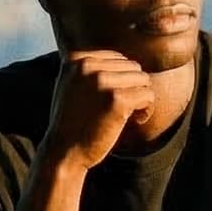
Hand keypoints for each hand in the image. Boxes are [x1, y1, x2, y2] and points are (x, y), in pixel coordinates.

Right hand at [39, 50, 154, 172]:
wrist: (63, 152)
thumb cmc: (72, 123)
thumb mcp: (72, 85)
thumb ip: (91, 69)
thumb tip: (123, 58)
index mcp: (76, 58)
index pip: (118, 58)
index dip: (122, 80)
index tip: (113, 101)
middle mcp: (87, 65)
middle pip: (132, 66)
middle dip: (133, 88)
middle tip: (124, 110)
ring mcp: (102, 81)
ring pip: (142, 79)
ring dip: (141, 98)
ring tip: (129, 116)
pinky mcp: (116, 99)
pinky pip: (148, 95)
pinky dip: (146, 109)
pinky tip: (135, 121)